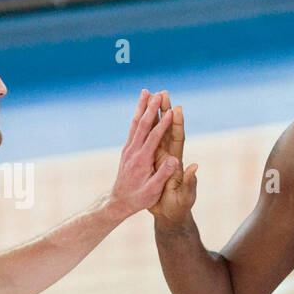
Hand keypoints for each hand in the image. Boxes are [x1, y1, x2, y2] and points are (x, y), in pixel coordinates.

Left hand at [106, 89, 178, 219]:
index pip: (153, 137)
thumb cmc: (139, 198)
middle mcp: (133, 151)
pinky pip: (132, 128)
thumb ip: (164, 174)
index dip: (163, 124)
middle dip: (151, 108)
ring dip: (141, 107)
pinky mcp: (127, 150)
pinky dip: (137, 116)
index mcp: (142, 160)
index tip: (171, 111)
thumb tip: (175, 160)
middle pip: (142, 125)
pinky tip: (140, 109)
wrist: (119, 201)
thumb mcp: (153, 190)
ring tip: (147, 92)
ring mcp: (129, 149)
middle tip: (159, 94)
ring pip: (135, 123)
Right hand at [149, 94, 199, 228]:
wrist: (170, 216)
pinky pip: (147, 140)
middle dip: (165, 111)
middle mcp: (169, 156)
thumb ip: (189, 183)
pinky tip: (141, 118)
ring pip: (156, 132)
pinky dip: (145, 128)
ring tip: (151, 97)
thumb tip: (194, 168)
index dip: (177, 125)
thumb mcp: (185, 197)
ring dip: (154, 115)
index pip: (177, 139)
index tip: (177, 108)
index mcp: (176, 163)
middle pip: (166, 130)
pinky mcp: (152, 162)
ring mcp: (160, 157)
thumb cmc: (178, 208)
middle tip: (162, 92)